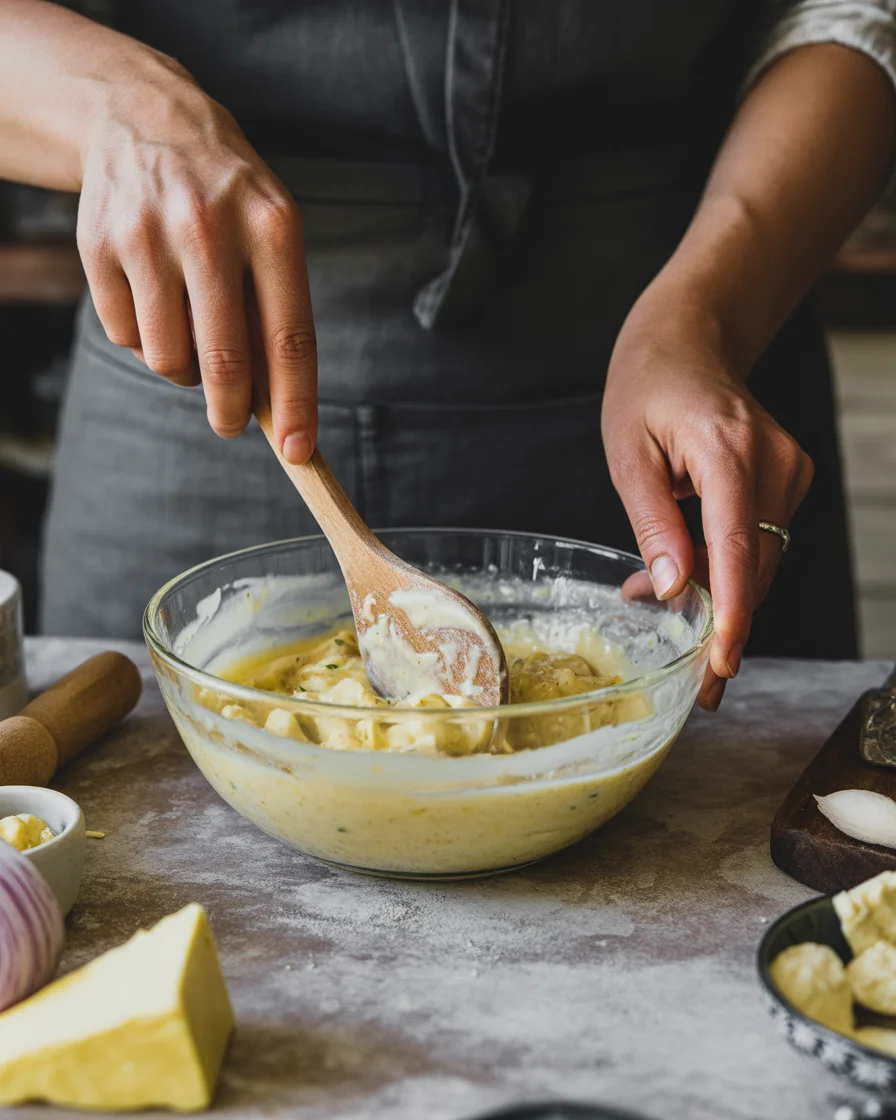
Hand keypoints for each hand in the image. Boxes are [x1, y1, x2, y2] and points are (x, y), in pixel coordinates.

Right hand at [76, 51, 315, 462]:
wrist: (144, 117)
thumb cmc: (226, 194)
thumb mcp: (271, 229)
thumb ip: (277, 310)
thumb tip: (277, 406)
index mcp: (272, 225)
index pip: (290, 337)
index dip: (295, 404)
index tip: (299, 450)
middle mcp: (209, 227)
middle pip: (224, 361)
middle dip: (231, 413)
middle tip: (231, 424)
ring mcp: (147, 235)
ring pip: (168, 359)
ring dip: (184, 370)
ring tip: (192, 334)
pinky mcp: (98, 245)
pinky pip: (126, 335)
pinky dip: (144, 338)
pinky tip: (154, 300)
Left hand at [601, 287, 813, 710]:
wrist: (689, 339)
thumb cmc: (647, 389)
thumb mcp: (627, 455)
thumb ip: (651, 524)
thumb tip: (669, 590)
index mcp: (728, 451)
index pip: (737, 548)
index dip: (730, 614)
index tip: (720, 664)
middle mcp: (773, 461)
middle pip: (756, 566)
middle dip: (726, 626)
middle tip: (697, 682)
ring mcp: (789, 468)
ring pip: (761, 559)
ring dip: (720, 596)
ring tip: (665, 612)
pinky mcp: (790, 477)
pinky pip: (762, 539)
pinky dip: (728, 567)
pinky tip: (687, 575)